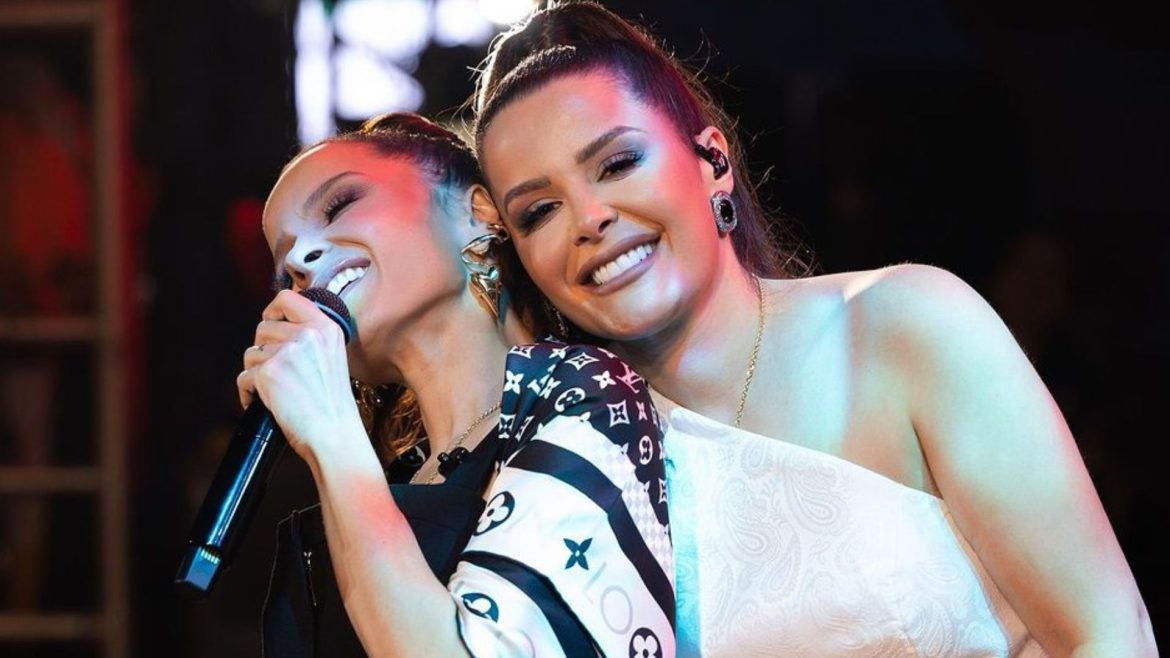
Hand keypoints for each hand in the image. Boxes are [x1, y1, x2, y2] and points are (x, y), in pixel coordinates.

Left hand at [236, 290, 361, 461]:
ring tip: (274, 390)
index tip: (271, 324)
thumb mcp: (333, 357)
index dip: (272, 310)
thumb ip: (310, 337)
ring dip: (256, 373)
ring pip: (251, 353)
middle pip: (263, 328)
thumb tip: (273, 327)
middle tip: (277, 372)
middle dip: (263, 350)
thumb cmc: (333, 404)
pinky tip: (263, 403)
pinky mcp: (268, 373)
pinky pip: (243, 377)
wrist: (335, 435)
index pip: (287, 297)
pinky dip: (248, 393)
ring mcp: (287, 353)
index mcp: (326, 328)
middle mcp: (307, 335)